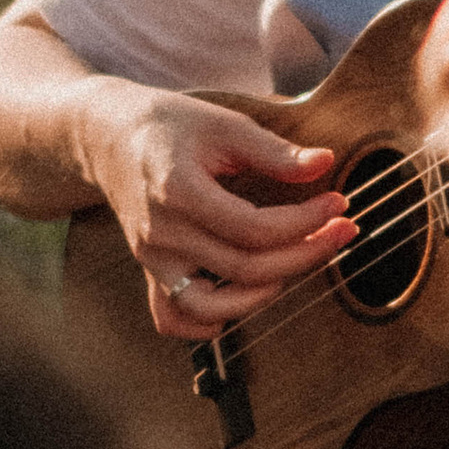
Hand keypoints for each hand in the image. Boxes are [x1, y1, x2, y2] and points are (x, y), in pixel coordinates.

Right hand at [78, 85, 356, 338]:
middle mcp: (162, 234)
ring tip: (297, 264)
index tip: (338, 204)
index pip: (254, 229)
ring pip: (212, 306)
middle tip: (343, 231)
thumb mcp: (222, 124)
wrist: (105, 138)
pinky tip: (243, 301)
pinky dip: (207, 324)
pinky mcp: (151, 272)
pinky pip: (173, 318)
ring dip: (265, 296)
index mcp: (178, 192)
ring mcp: (153, 259)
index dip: (305, 223)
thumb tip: (324, 163)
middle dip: (305, 255)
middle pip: (245, 268)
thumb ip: (273, 151)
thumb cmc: (168, 126)